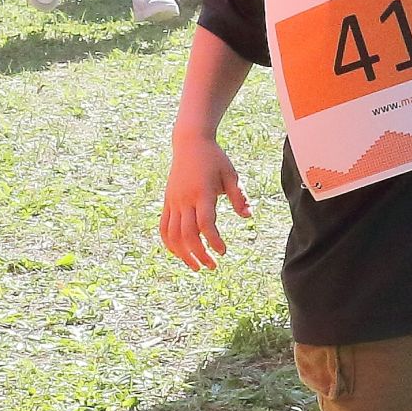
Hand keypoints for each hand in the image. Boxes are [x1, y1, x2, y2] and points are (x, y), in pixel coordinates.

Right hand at [160, 133, 249, 270]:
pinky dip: (170, 243)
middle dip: (199, 254)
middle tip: (212, 267)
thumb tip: (248, 216)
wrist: (190, 143)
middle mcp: (185, 199)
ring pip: (173, 235)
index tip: (223, 252)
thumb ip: (239, 196)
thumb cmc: (214, 159)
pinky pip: (164, 227)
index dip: (213, 241)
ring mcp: (173, 201)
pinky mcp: (167, 202)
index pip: (205, 223)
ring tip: (196, 267)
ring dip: (183, 254)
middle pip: (187, 234)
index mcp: (202, 192)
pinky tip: (179, 253)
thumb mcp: (231, 174)